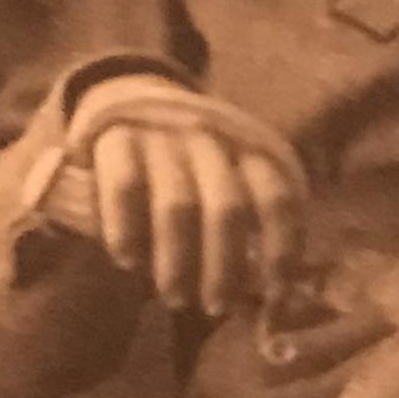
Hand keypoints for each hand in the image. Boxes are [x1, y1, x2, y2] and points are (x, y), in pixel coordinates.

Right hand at [42, 72, 313, 318]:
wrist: (124, 90)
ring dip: (177, 261)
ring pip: (178, 206)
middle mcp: (209, 138)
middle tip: (215, 306)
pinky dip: (126, 230)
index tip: (275, 293)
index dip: (282, 247)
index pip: (276, 197)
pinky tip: (127, 260)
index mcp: (246, 147)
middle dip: (224, 267)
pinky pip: (125, 189)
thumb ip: (244, 219)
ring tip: (175, 298)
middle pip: (227, 208)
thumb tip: (265, 293)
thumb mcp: (224, 172)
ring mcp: (162, 137)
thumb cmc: (185, 158)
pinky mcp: (116, 140)